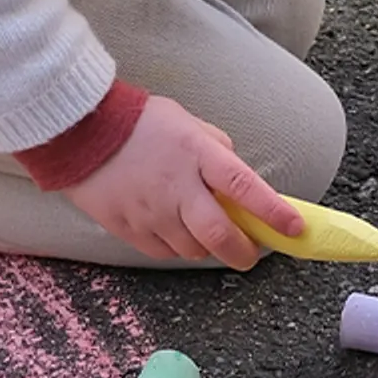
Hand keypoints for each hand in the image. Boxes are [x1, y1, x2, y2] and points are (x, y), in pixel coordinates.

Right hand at [56, 94, 302, 269]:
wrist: (81, 130)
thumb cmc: (140, 122)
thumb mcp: (189, 124)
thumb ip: (217, 152)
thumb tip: (236, 182)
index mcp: (198, 155)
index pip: (245, 187)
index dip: (273, 211)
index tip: (296, 228)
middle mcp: (177, 187)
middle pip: (220, 236)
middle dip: (243, 252)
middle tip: (250, 254)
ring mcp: (150, 211)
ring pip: (192, 250)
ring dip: (206, 247)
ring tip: (203, 230)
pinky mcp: (127, 227)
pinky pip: (162, 252)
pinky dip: (175, 247)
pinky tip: (172, 229)